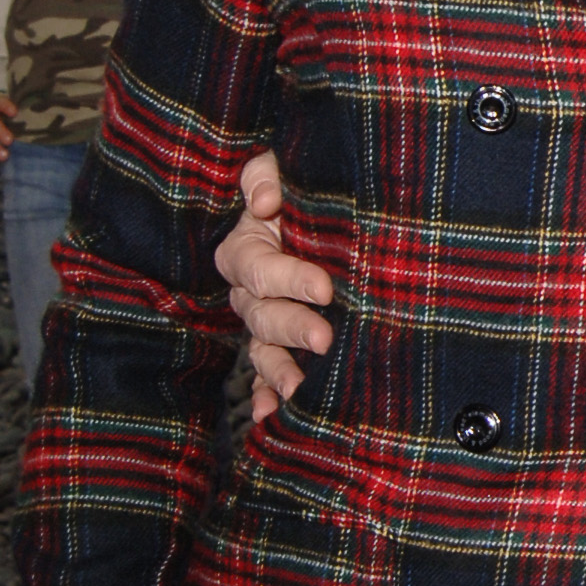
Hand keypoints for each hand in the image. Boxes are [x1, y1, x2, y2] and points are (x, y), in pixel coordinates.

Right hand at [215, 148, 331, 421]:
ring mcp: (264, 320)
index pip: (256, 267)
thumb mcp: (287, 171)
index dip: (287, 277)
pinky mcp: (282, 344)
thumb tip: (265, 201)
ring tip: (300, 388)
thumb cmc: (307, 193)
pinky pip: (266, 374)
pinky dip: (268, 394)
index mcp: (247, 247)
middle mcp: (250, 288)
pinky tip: (272, 414)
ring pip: (262, 348)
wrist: (338, 218)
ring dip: (278, 369)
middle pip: (259, 313)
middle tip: (324, 336)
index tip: (324, 288)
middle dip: (291, 326)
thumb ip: (267, 175)